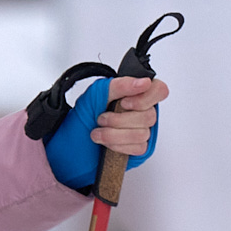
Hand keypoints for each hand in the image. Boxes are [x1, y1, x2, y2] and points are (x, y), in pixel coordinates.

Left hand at [44, 73, 166, 190]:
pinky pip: (138, 148)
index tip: (124, 103)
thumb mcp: (97, 94)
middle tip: (101, 118)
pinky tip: (106, 143)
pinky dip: (118, 146)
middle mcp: (142, 112)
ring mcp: (142, 130)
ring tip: (98, 131)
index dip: (145, 99)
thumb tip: (144, 82)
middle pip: (149, 116)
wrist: (71, 141)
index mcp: (136, 94)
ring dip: (114, 134)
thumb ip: (121, 85)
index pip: (159, 90)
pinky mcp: (138, 148)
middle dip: (119, 120)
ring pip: (142, 134)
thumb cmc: (85, 116)